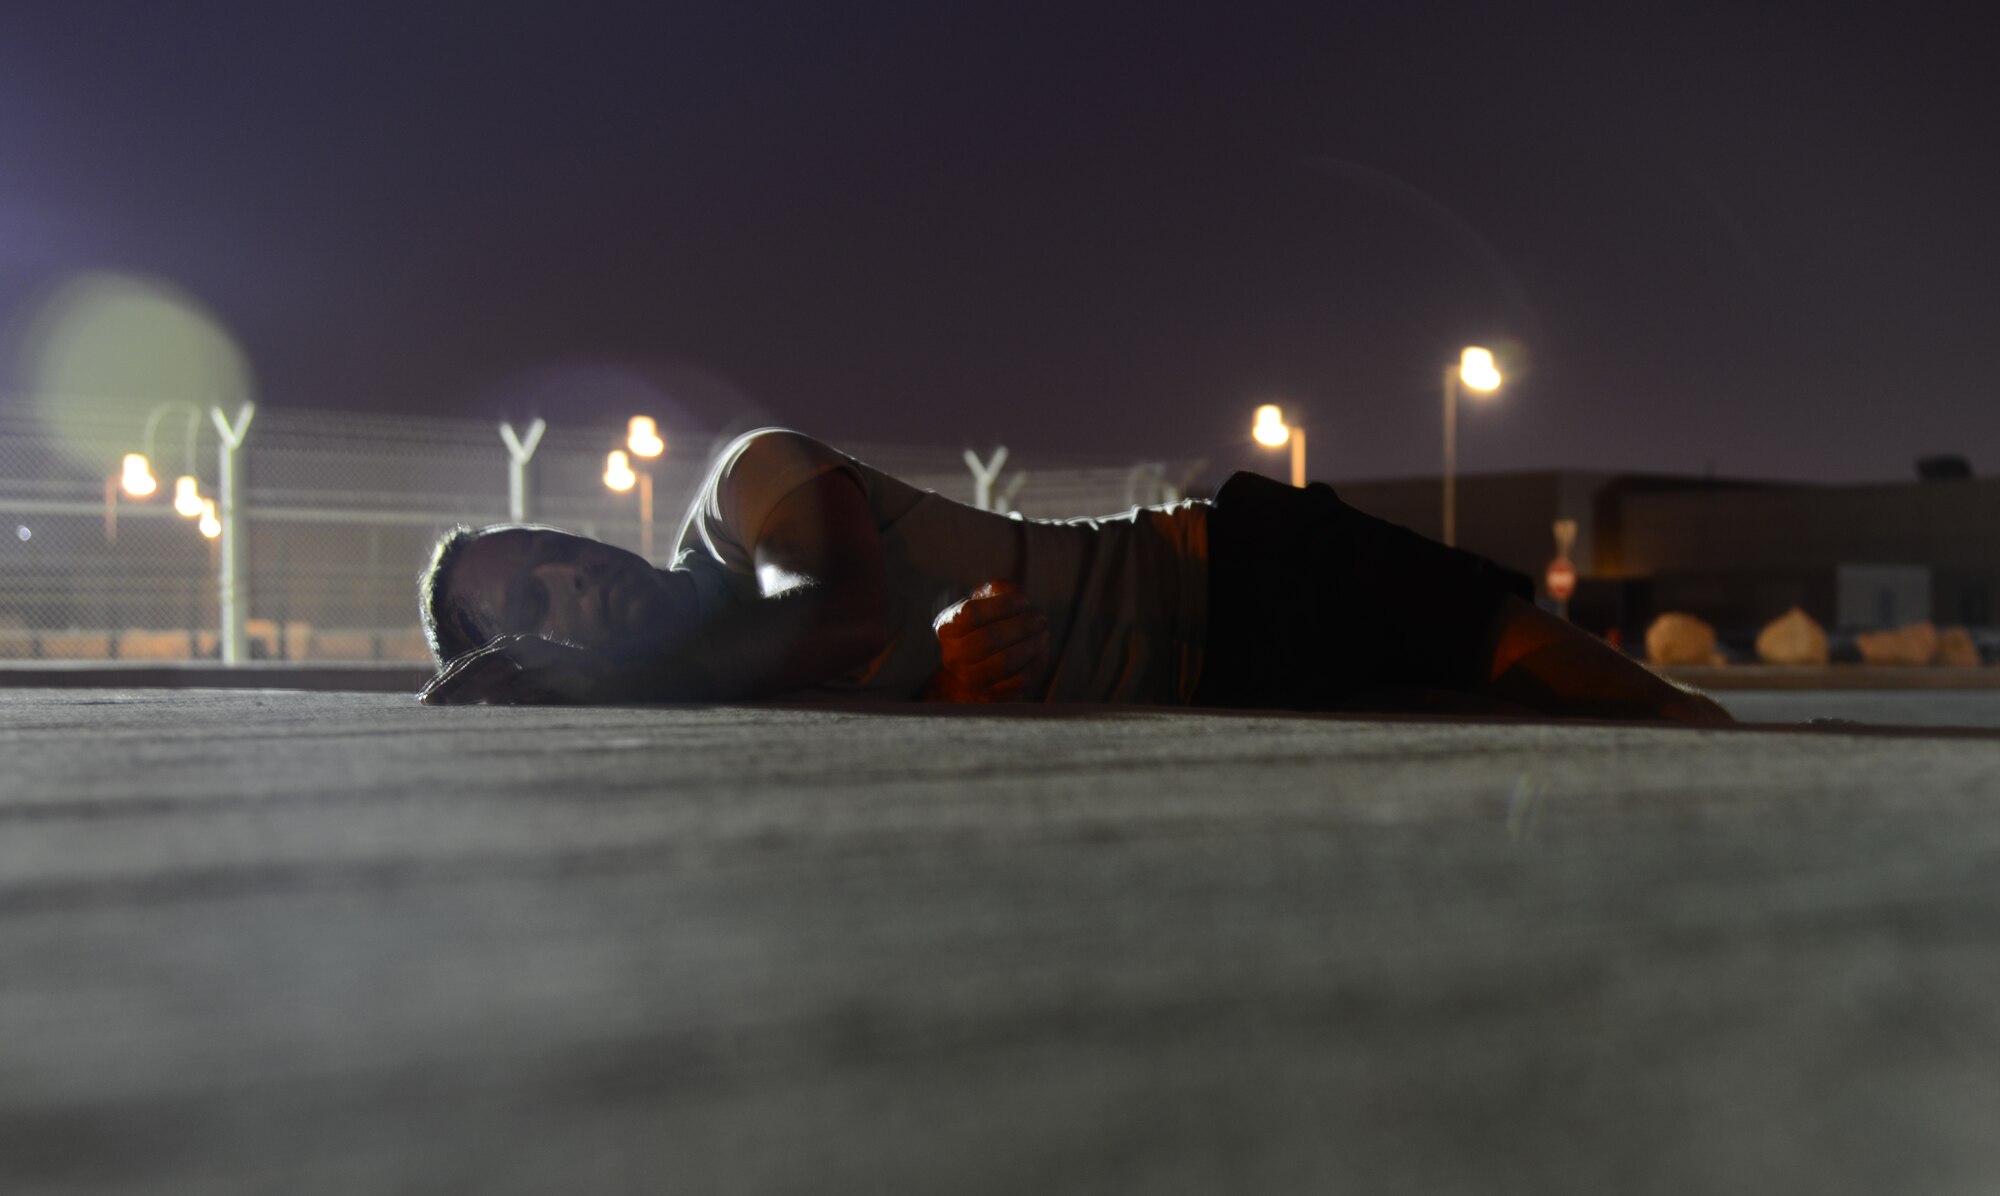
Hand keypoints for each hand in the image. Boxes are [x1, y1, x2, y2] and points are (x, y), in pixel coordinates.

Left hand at [419, 634, 618, 704]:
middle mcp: (523, 644)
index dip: (446, 679)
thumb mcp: (532, 686)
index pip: (470, 662)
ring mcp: (541, 655)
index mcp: (513, 646)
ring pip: (496, 668)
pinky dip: (507, 692)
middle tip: (427, 704)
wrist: (619, 675)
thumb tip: (479, 705)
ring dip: (470, 687)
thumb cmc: (572, 685)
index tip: (424, 699)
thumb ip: (507, 690)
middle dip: (450, 684)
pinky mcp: (558, 668)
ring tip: (449, 705)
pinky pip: (527, 679)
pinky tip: (490, 706)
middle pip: (477, 662)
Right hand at [926, 579, 1050, 701]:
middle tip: (1040, 617)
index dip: (1002, 605)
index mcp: (948, 629)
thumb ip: (997, 590)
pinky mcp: (991, 695)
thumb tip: (1010, 591)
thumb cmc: (983, 628)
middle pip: (989, 639)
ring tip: (1043, 633)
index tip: (1023, 600)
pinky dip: (1035, 664)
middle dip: (1021, 625)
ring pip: (1005, 662)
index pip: (972, 614)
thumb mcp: (984, 604)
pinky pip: (1018, 680)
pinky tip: (1041, 651)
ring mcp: (971, 679)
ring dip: (1031, 645)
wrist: (972, 672)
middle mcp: (954, 656)